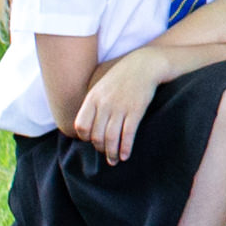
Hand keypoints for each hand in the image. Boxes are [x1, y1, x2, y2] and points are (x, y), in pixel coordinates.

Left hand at [74, 50, 164, 164]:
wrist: (144, 64)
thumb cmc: (122, 78)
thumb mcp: (101, 87)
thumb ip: (93, 105)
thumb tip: (86, 127)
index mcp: (93, 98)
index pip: (81, 126)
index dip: (85, 138)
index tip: (92, 141)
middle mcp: (104, 104)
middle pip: (96, 135)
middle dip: (99, 148)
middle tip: (105, 153)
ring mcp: (120, 107)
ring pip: (110, 138)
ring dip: (112, 153)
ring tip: (114, 160)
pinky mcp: (136, 110)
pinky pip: (127, 134)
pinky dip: (125, 148)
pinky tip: (126, 155)